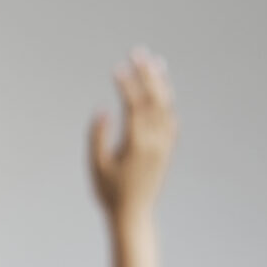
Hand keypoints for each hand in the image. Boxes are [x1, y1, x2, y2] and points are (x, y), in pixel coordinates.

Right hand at [88, 47, 176, 219]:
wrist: (133, 215)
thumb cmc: (109, 193)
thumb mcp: (96, 166)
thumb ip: (97, 137)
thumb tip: (103, 110)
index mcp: (137, 144)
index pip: (134, 105)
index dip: (126, 84)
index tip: (117, 67)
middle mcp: (155, 141)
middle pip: (154, 100)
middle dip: (146, 74)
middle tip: (139, 52)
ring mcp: (164, 145)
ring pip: (166, 107)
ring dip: (159, 83)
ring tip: (154, 62)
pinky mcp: (167, 150)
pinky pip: (171, 120)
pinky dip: (166, 103)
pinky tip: (162, 92)